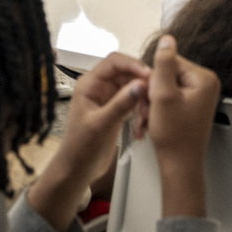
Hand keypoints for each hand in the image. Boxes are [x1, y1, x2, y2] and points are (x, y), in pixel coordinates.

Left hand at [28, 53, 150, 230]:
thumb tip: (140, 83)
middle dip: (141, 83)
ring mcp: (108, 98)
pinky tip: (142, 124)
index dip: (133, 64)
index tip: (150, 75)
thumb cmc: (81, 148)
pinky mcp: (115, 109)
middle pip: (127, 72)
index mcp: (89, 84)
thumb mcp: (101, 125)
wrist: (77, 169)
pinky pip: (133, 101)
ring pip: (132, 87)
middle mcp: (99, 87)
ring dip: (142, 99)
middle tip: (155, 97)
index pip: (114, 62)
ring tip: (145, 117)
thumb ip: (120, 104)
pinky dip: (140, 109)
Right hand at [145, 36, 219, 168]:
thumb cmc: (174, 137)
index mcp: (204, 79)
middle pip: (166, 75)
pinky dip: (158, 109)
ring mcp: (199, 95)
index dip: (153, 78)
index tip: (150, 97)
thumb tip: (167, 39)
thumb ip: (163, 64)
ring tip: (149, 119)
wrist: (179, 164)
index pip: (169, 62)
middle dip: (152, 94)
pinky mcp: (191, 105)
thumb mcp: (163, 95)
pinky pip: (169, 99)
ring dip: (151, 103)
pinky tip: (154, 122)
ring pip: (164, 88)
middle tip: (148, 111)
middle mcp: (205, 85)